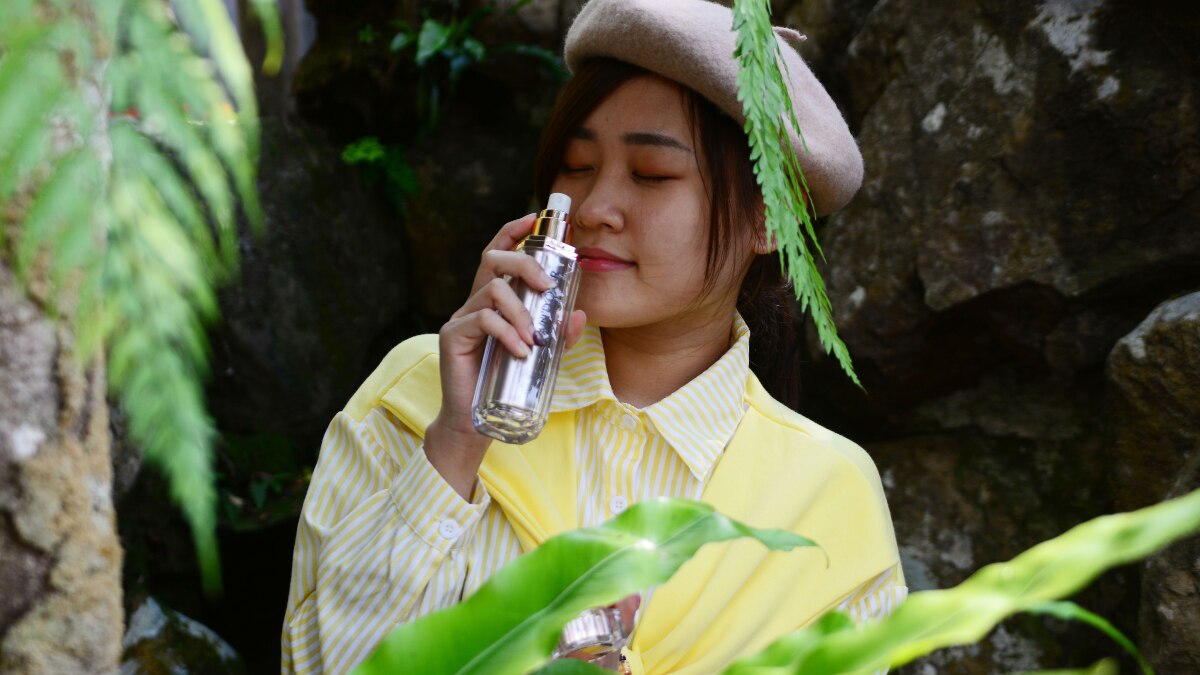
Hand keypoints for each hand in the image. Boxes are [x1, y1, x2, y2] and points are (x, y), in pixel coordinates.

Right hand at [425, 213, 586, 498]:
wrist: (474, 422)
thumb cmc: (505, 384)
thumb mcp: (541, 355)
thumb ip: (558, 333)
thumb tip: (582, 314)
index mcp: (492, 300)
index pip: (499, 252)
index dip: (513, 231)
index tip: (534, 217)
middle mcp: (474, 303)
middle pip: (493, 260)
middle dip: (524, 263)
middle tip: (549, 286)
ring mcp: (461, 318)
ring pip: (492, 291)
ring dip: (521, 312)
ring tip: (534, 339)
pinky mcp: (453, 337)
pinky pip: (483, 321)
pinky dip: (506, 334)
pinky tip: (520, 351)